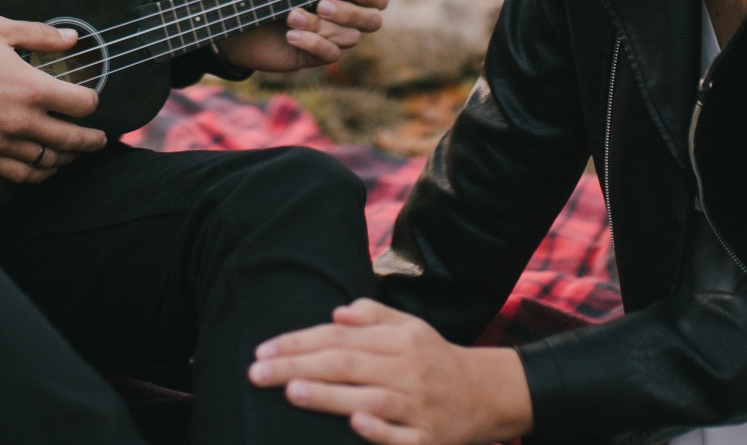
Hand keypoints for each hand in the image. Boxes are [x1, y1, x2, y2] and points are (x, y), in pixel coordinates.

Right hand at [0, 15, 104, 181]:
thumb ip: (40, 34)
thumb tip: (72, 38)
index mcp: (30, 87)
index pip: (81, 104)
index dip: (91, 101)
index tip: (90, 99)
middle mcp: (21, 121)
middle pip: (73, 139)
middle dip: (92, 140)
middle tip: (100, 139)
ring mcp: (2, 144)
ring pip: (50, 160)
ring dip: (68, 158)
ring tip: (74, 153)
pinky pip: (22, 175)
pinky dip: (39, 174)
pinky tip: (45, 168)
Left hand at [213, 0, 389, 73]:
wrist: (229, 16)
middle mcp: (340, 14)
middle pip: (373, 19)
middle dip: (352, 12)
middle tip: (323, 2)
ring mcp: (328, 36)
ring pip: (351, 38)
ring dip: (322, 26)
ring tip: (291, 16)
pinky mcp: (313, 55)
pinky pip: (330, 55)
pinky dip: (313, 43)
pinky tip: (290, 35)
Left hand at [250, 299, 532, 444]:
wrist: (490, 395)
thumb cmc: (437, 360)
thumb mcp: (411, 328)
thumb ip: (373, 317)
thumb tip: (335, 313)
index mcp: (399, 341)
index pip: (340, 337)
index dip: (299, 341)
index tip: (263, 349)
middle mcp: (407, 370)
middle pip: (346, 365)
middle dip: (298, 366)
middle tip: (257, 372)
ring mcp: (418, 407)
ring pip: (369, 399)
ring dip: (329, 396)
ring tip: (291, 390)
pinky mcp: (428, 440)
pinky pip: (400, 439)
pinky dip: (378, 432)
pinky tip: (353, 424)